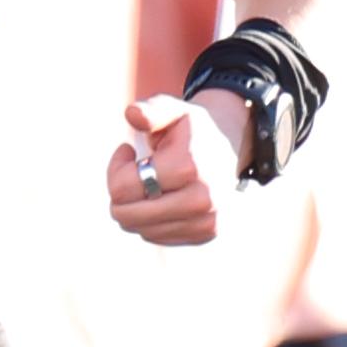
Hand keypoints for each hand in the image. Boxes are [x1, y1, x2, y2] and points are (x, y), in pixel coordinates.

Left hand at [108, 87, 238, 246]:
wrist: (230, 145)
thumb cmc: (192, 128)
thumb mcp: (173, 110)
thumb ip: (152, 110)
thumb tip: (132, 114)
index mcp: (188, 168)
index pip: (122, 188)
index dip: (115, 168)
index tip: (127, 151)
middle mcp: (200, 200)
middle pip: (126, 215)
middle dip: (121, 191)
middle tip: (134, 169)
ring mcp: (205, 222)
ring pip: (138, 228)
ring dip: (136, 205)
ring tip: (150, 181)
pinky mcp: (206, 234)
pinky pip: (155, 236)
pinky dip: (150, 219)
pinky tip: (162, 197)